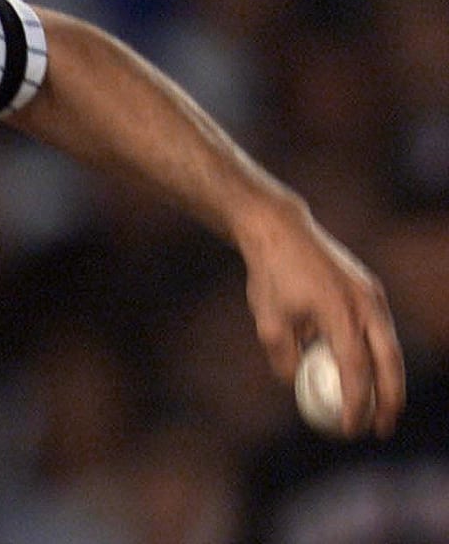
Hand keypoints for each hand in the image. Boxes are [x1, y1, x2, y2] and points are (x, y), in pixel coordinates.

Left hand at [239, 195, 405, 436]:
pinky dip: (378, 354)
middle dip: (390, 400)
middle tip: (382, 428)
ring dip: (389, 379)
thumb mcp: (268, 322)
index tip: (351, 429)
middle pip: (389, 362)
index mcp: (339, 313)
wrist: (279, 229)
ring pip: (390, 346)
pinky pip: (380, 328)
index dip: (356, 403)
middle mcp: (364, 303)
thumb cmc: (269, 276)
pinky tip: (369, 374)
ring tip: (381, 409)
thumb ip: (284, 358)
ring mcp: (371, 294)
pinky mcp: (369, 287)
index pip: (355, 369)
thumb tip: (296, 384)